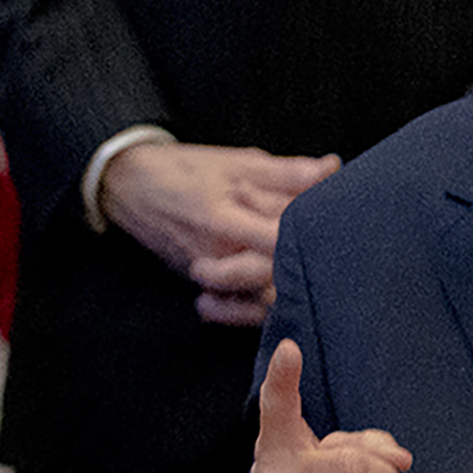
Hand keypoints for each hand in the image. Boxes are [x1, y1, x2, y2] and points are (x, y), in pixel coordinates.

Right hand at [100, 141, 339, 325]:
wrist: (128, 185)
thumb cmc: (186, 170)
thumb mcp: (237, 162)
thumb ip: (286, 172)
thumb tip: (331, 168)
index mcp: (227, 218)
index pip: (281, 239)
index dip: (315, 236)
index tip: (344, 228)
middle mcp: (218, 252)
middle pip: (274, 274)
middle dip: (306, 263)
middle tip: (335, 250)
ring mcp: (209, 271)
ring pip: (259, 298)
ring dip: (286, 286)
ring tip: (310, 269)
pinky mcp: (202, 282)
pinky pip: (234, 310)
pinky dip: (255, 309)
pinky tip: (273, 294)